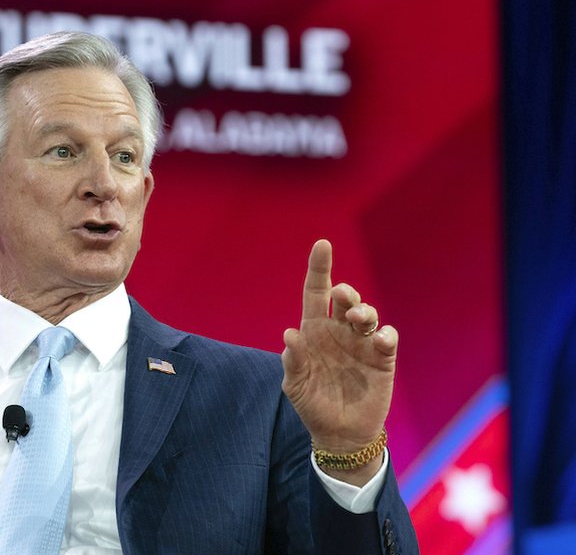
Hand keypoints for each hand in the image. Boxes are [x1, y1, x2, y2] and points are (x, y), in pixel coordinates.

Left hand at [281, 239, 396, 483]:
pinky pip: (386, 339)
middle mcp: (339, 331)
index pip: (316, 292)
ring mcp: (361, 343)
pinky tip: (378, 339)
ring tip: (358, 318)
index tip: (322, 244)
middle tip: (343, 295)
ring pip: (366, 314)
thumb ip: (292, 362)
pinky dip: (384, 335)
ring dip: (363, 310)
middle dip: (346, 292)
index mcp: (314, 331)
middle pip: (345, 300)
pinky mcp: (382, 358)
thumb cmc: (313, 403)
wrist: (339, 433)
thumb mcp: (295, 385)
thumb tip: (290, 336)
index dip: (319, 268)